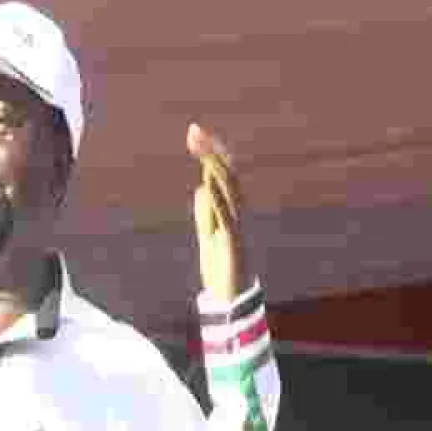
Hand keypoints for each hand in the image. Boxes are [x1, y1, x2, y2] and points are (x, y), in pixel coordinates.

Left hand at [187, 122, 248, 301]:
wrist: (231, 298)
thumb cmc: (221, 267)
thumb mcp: (208, 234)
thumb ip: (206, 212)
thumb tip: (202, 187)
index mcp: (230, 211)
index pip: (223, 174)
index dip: (211, 153)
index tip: (196, 132)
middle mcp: (237, 214)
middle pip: (227, 176)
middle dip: (211, 152)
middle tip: (195, 130)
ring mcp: (236, 227)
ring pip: (229, 192)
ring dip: (215, 169)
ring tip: (202, 148)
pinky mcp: (232, 243)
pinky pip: (225, 218)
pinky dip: (217, 200)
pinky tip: (207, 183)